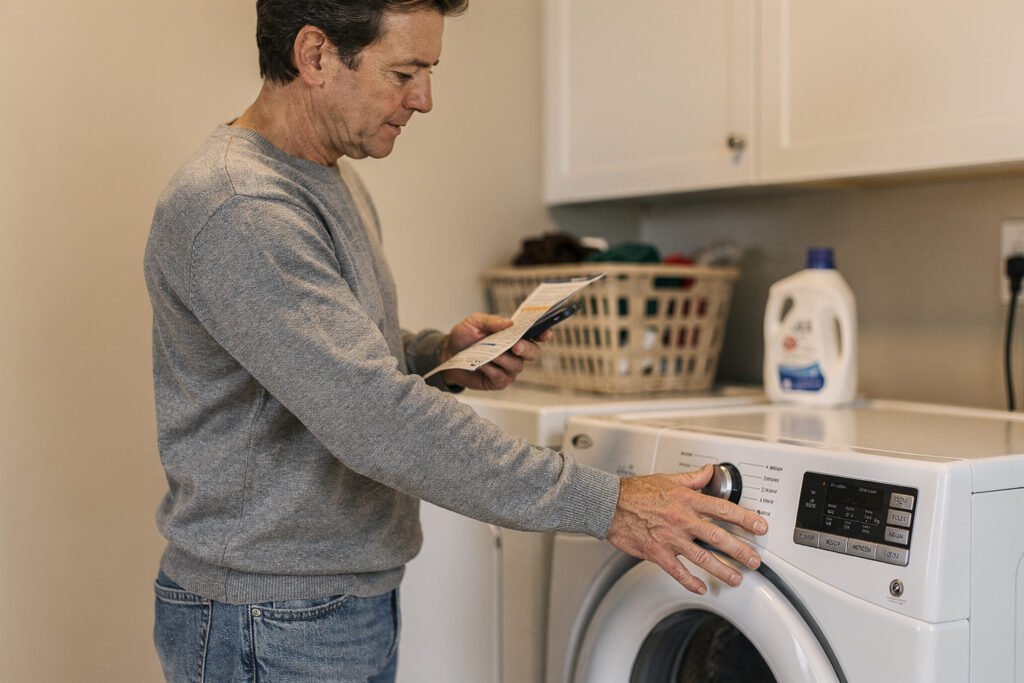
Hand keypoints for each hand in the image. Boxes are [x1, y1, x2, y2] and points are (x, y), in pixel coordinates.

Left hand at [439, 313, 551, 390]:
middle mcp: (515, 352)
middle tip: (516, 346)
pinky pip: (501, 377)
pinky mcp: (498, 381)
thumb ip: (492, 321)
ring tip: (487, 354)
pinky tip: (481, 364)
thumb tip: (509, 322)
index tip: (545, 334)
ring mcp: (508, 368)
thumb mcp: (475, 322)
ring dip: (502, 359)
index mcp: (514, 335)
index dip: (544, 334)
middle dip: (526, 349)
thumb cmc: (464, 336)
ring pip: (516, 366)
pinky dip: (491, 370)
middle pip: (533, 353)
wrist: (446, 354)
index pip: (535, 334)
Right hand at [606, 465, 767, 594]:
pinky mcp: (656, 552)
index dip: (744, 518)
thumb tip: (709, 471)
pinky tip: (701, 587)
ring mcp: (669, 537)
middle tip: (754, 559)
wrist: (608, 504)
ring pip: (702, 557)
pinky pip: (677, 571)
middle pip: (717, 536)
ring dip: (722, 569)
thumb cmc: (635, 492)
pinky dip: (690, 581)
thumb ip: (692, 478)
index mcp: (686, 499)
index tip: (759, 526)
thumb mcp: (667, 478)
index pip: (722, 508)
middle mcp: (681, 519)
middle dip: (740, 550)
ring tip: (736, 578)